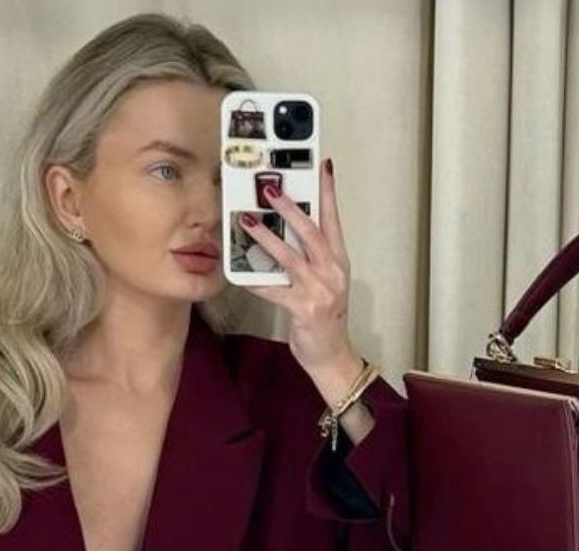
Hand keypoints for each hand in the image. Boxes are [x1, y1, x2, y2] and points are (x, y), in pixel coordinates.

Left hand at [236, 157, 358, 374]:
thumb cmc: (325, 316)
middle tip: (271, 190)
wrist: (332, 354)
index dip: (328, 193)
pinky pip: (274, 290)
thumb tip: (285, 231)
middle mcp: (332, 271)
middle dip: (290, 209)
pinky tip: (240, 273)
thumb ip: (310, 257)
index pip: (333, 220)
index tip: (323, 167)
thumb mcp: (325, 281)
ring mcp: (320, 290)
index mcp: (338, 260)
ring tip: (247, 221)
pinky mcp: (304, 308)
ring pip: (290, 257)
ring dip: (266, 237)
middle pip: (311, 232)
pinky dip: (256, 282)